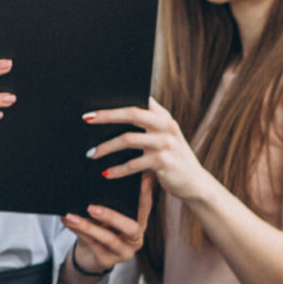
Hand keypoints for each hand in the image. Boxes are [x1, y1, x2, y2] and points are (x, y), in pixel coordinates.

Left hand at [63, 171, 153, 275]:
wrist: (89, 256)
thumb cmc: (100, 229)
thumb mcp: (106, 217)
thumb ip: (108, 203)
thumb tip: (95, 182)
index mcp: (139, 223)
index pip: (145, 207)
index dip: (146, 194)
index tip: (143, 179)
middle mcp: (135, 239)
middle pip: (132, 228)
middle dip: (112, 216)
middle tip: (92, 208)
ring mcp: (123, 252)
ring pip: (109, 239)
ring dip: (88, 226)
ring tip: (71, 216)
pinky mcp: (107, 261)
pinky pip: (92, 245)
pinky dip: (78, 232)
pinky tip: (67, 222)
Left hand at [81, 101, 209, 203]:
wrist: (196, 183)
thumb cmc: (172, 160)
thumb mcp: (163, 138)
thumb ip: (146, 126)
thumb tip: (111, 118)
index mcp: (163, 116)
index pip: (139, 100)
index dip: (118, 100)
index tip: (97, 102)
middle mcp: (166, 126)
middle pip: (133, 114)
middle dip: (107, 115)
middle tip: (86, 119)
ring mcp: (166, 144)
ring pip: (129, 139)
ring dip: (106, 147)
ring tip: (91, 154)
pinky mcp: (164, 162)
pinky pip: (134, 164)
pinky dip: (118, 170)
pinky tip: (106, 174)